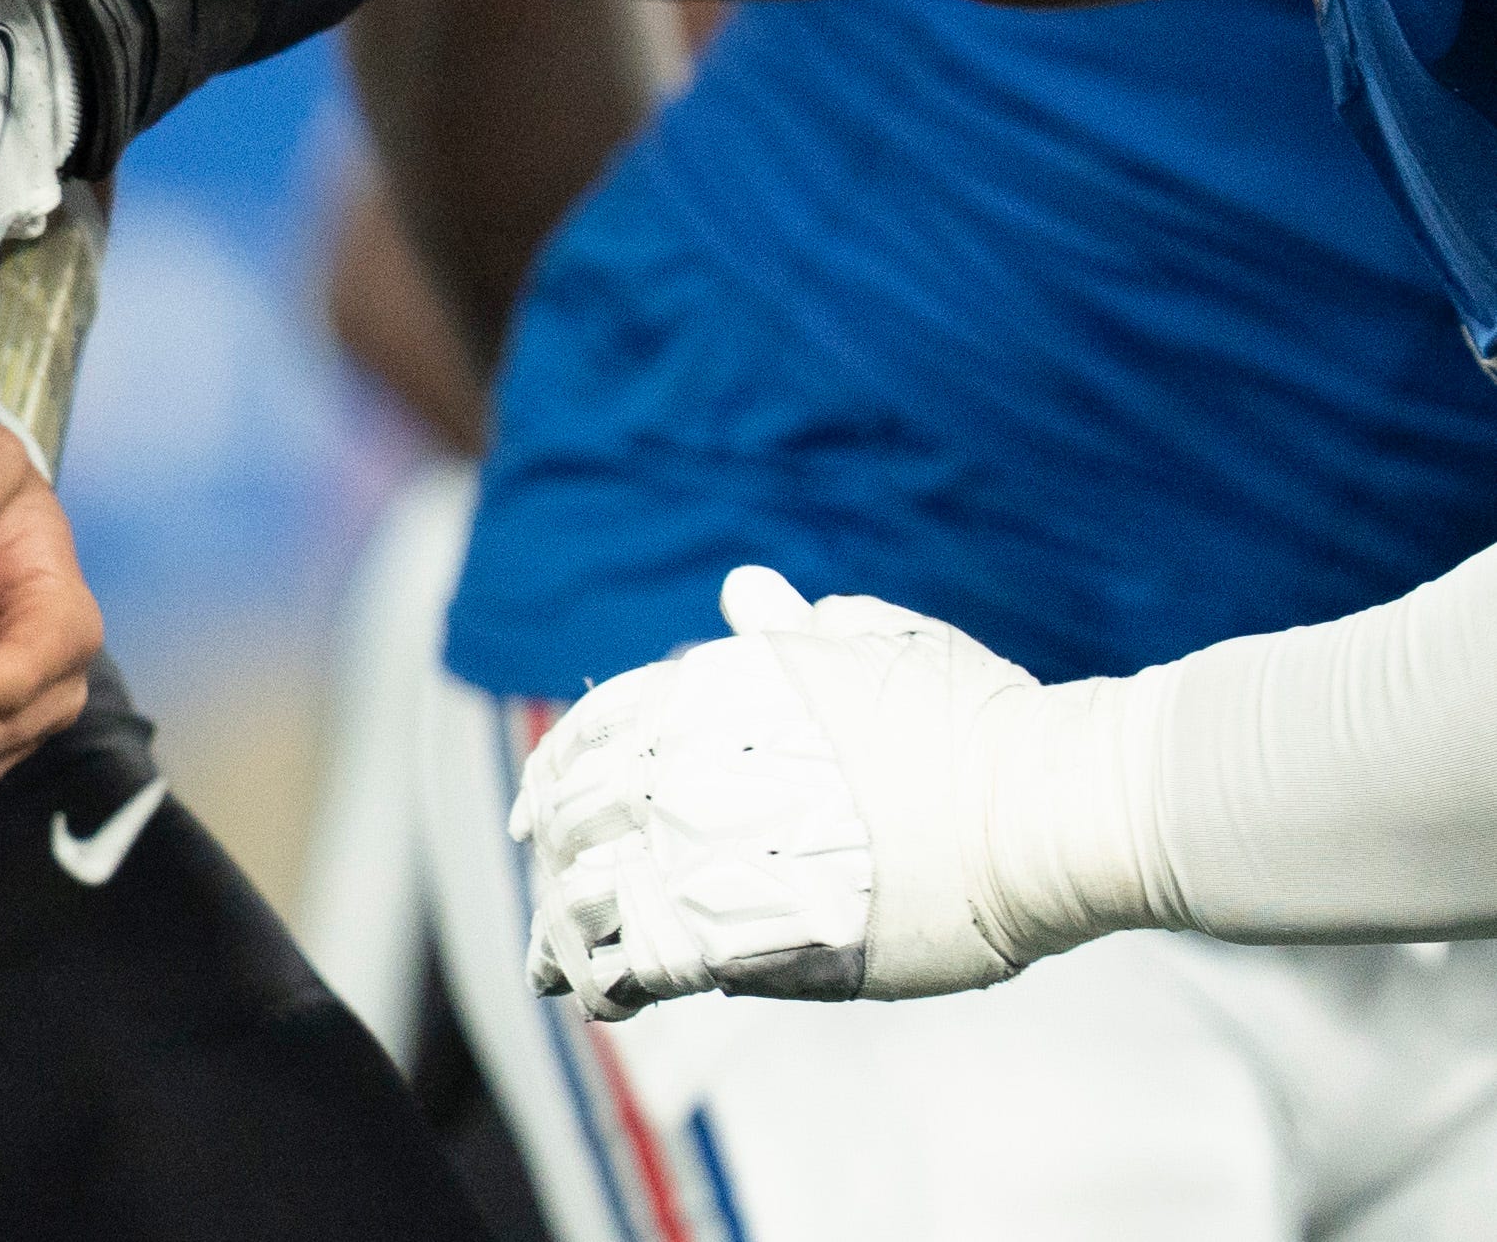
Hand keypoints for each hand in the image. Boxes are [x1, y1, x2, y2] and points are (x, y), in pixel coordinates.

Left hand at [512, 565, 1121, 1020]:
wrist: (1051, 807)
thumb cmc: (977, 720)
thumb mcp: (878, 647)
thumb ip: (796, 630)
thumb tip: (744, 589)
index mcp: (715, 693)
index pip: (594, 734)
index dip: (557, 777)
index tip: (538, 811)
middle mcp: (696, 765)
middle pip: (580, 818)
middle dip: (554, 858)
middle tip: (548, 891)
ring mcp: (717, 852)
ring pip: (595, 897)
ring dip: (563, 932)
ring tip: (551, 963)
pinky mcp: (755, 939)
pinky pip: (645, 965)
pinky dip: (614, 983)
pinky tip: (606, 1000)